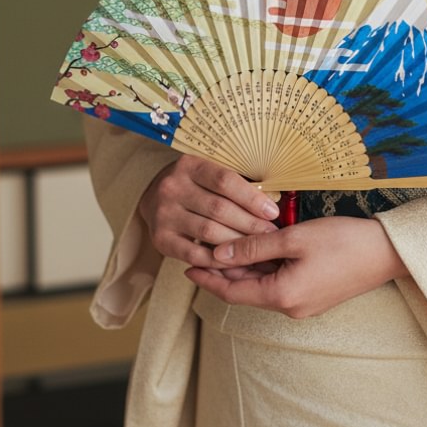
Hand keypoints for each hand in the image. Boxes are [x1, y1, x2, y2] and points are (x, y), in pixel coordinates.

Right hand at [139, 155, 278, 269]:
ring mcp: (164, 214)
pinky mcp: (160, 239)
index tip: (272, 212)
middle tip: (271, 234)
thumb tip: (273, 200)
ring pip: (209, 232)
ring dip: (238, 242)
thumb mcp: (209, 173)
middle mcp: (172, 188)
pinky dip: (218, 259)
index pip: (225, 181)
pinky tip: (236, 261)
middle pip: (219, 209)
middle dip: (250, 223)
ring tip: (259, 247)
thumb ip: (236, 183)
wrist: (152, 198)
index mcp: (188, 165)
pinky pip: (194, 254)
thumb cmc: (194, 185)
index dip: (252, 198)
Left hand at [184, 216, 408, 317]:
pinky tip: (255, 251)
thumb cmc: (344, 241)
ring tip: (221, 248)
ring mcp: (303, 304)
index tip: (185, 266)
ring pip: (261, 286)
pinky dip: (262, 269)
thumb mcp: (294, 238)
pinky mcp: (313, 296)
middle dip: (221, 273)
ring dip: (242, 269)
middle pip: (244, 291)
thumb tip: (220, 254)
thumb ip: (254, 246)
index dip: (207, 279)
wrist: (387, 253)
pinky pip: (278, 284)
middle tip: (198, 252)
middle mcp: (290, 308)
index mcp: (281, 296)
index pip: (231, 292)